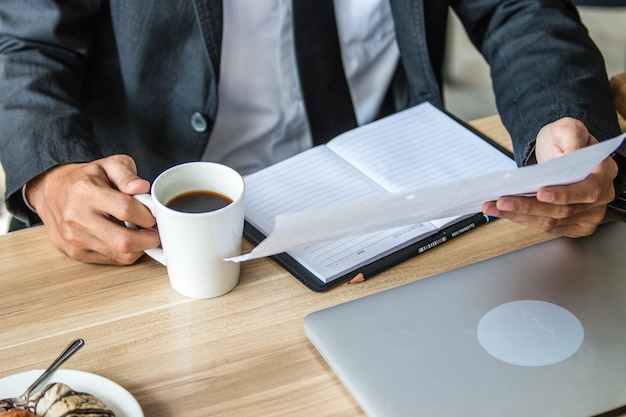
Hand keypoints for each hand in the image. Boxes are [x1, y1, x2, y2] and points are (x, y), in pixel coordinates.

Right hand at [26, 155, 160, 263]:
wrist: (52, 193)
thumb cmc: (87, 179)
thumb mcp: (109, 165)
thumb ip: (127, 175)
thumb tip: (142, 187)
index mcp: (85, 191)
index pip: (126, 209)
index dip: (147, 214)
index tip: (153, 215)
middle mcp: (76, 217)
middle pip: (124, 240)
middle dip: (149, 239)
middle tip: (155, 231)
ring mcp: (74, 238)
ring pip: (121, 254)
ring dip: (140, 247)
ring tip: (142, 233)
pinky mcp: (76, 253)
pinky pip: (113, 260)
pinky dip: (127, 252)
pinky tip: (127, 239)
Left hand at [483, 118, 617, 236]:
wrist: (559, 151)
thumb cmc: (564, 140)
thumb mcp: (567, 128)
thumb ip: (571, 137)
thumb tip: (570, 155)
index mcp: (604, 172)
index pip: (587, 190)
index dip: (563, 194)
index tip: (540, 193)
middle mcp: (600, 197)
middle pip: (563, 210)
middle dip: (529, 206)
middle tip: (503, 200)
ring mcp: (587, 214)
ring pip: (551, 221)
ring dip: (519, 215)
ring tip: (493, 206)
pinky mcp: (573, 226)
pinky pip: (546, 227)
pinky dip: (522, 220)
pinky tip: (504, 212)